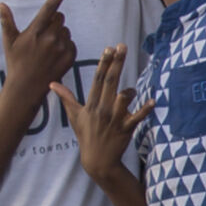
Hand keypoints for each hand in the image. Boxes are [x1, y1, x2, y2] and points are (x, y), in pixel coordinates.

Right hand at [0, 0, 75, 99]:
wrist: (27, 87)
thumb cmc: (16, 62)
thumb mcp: (9, 42)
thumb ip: (7, 21)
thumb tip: (1, 4)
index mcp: (35, 31)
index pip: (50, 7)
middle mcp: (50, 38)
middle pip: (60, 17)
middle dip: (53, 21)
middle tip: (42, 35)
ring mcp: (61, 48)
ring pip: (66, 30)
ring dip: (59, 34)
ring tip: (46, 49)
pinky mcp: (70, 57)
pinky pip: (71, 43)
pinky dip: (65, 46)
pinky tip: (54, 56)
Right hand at [50, 44, 152, 181]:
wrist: (98, 160)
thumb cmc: (86, 135)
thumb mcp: (74, 116)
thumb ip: (66, 97)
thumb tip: (52, 83)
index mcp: (92, 104)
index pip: (97, 79)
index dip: (103, 63)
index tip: (109, 48)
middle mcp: (102, 109)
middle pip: (110, 82)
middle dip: (116, 63)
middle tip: (123, 46)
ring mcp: (114, 119)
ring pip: (123, 99)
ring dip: (129, 92)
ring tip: (131, 89)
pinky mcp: (126, 128)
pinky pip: (137, 117)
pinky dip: (145, 109)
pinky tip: (153, 101)